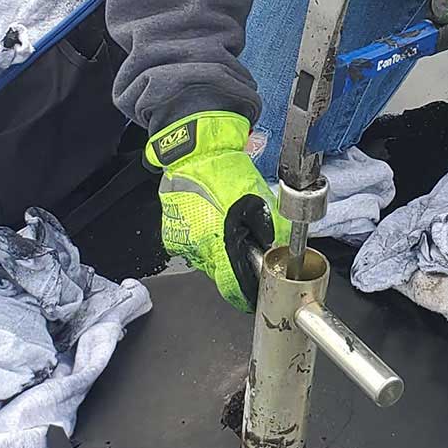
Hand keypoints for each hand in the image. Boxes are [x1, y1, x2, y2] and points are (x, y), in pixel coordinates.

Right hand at [146, 111, 287, 311]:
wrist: (194, 151)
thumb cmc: (224, 171)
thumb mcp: (258, 202)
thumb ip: (269, 232)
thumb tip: (275, 250)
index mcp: (218, 243)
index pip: (232, 286)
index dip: (246, 293)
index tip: (254, 295)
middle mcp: (196, 248)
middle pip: (220, 273)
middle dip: (234, 264)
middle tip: (246, 243)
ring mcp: (181, 241)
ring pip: (206, 260)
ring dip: (219, 251)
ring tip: (227, 225)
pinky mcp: (172, 232)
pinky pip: (194, 245)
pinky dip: (205, 239)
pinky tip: (212, 219)